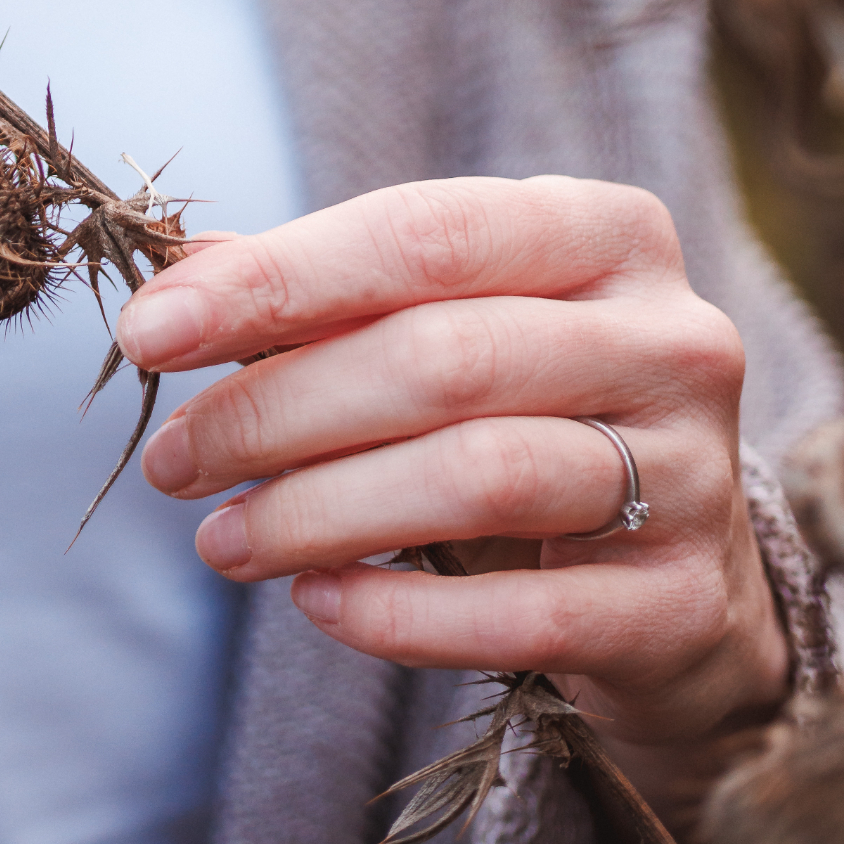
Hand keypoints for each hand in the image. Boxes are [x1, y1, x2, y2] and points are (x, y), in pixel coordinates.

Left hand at [115, 176, 789, 769]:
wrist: (679, 580)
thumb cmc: (529, 411)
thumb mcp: (445, 324)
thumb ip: (324, 292)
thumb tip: (180, 273)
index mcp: (605, 231)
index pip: (421, 234)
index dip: (277, 281)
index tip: (150, 330)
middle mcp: (670, 337)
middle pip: (442, 358)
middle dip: (278, 409)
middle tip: (174, 460)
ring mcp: (694, 472)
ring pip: (478, 477)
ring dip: (320, 510)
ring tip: (221, 538)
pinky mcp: (685, 604)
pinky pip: (523, 613)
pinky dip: (400, 612)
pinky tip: (316, 600)